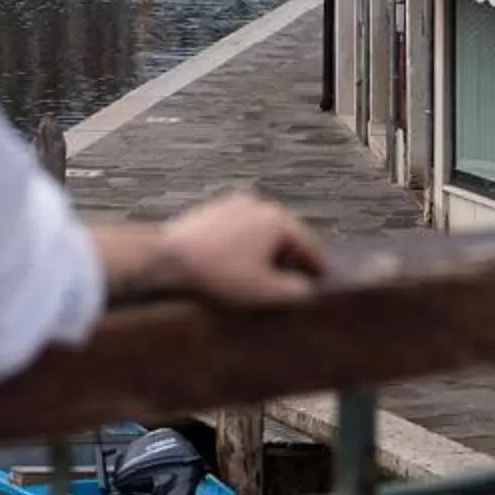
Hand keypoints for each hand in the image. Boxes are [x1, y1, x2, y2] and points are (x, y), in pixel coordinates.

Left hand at [146, 193, 326, 307]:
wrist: (168, 257)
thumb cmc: (220, 274)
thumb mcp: (265, 291)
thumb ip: (295, 291)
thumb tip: (307, 288)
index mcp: (277, 220)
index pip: (311, 245)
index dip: (320, 267)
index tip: (326, 283)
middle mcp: (260, 204)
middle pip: (288, 233)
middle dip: (295, 257)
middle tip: (301, 280)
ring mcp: (234, 203)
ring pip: (265, 229)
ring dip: (272, 250)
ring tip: (271, 274)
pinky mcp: (215, 210)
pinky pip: (244, 228)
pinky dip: (250, 244)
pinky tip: (244, 262)